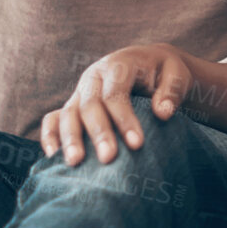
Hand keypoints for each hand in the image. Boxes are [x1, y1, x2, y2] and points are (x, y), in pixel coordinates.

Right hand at [39, 43, 192, 166]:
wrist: (149, 64)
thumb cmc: (165, 72)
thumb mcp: (177, 74)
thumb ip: (171, 90)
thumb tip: (162, 113)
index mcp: (118, 65)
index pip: (115, 93)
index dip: (124, 118)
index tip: (137, 144)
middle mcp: (93, 77)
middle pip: (89, 105)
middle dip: (98, 132)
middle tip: (108, 159)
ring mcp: (80, 91)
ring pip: (68, 112)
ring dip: (69, 138)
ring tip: (74, 163)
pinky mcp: (73, 105)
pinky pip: (53, 119)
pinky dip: (50, 136)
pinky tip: (53, 157)